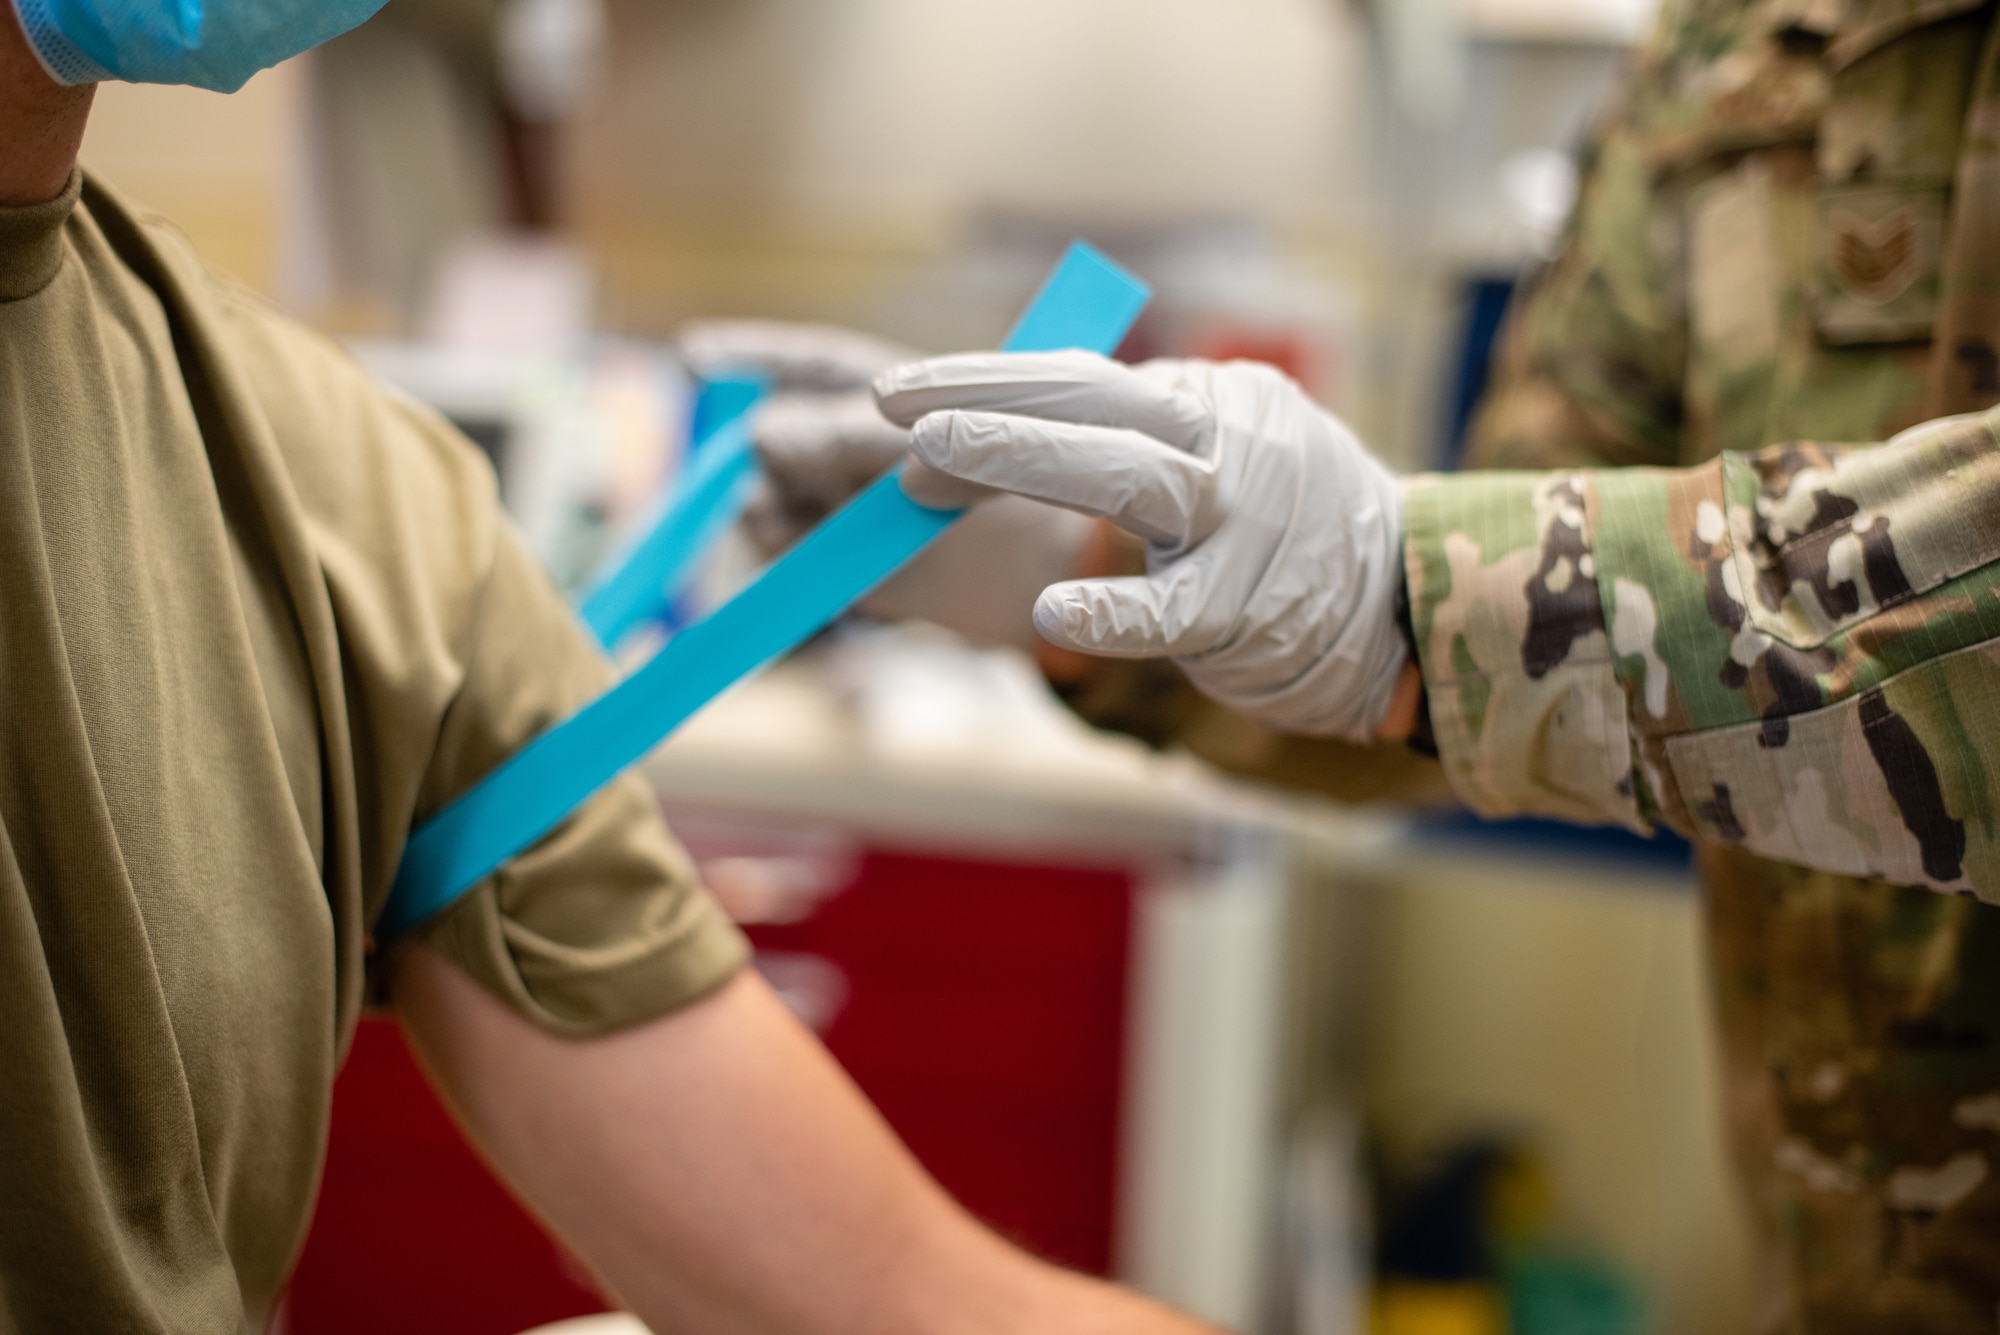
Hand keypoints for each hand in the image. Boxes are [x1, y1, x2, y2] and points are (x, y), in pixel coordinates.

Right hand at [678, 320, 1093, 651]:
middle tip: (789, 465)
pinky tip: (815, 561)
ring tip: (822, 524)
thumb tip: (759, 436)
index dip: (750, 358)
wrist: (1049, 573)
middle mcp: (852, 449)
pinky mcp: (837, 568)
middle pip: (772, 441)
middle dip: (771, 452)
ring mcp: (839, 509)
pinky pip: (784, 560)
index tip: (696, 356)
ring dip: (777, 513)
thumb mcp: (924, 446)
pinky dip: (789, 560)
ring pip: (764, 504)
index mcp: (883, 399)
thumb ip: (841, 436)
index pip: (805, 369)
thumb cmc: (1006, 487)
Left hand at [876, 352, 1408, 741]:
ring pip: (1128, 478)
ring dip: (1021, 462)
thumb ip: (1131, 440)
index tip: (895, 393)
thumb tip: (997, 434)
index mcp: (1206, 402)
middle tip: (891, 415)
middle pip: (1094, 406)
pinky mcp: (1253, 607)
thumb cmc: (1285, 535)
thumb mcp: (1219, 455)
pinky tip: (1054, 612)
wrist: (1408, 604)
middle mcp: (1225, 443)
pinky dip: (1114, 609)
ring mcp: (1243, 522)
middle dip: (984, 407)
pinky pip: (1174, 609)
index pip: (1081, 376)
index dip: (985, 379)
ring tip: (927, 470)